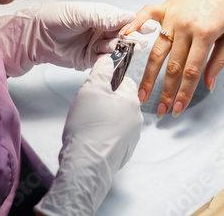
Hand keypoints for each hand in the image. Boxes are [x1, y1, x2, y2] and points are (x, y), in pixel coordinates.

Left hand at [0, 2, 153, 76]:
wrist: (32, 38)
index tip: (147, 27)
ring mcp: (97, 46)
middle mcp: (102, 30)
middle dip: (131, 39)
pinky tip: (114, 61)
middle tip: (138, 43)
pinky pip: (105, 62)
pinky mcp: (90, 60)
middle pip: (123, 36)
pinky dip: (110, 62)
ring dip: (120, 50)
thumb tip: (129, 16)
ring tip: (122, 50)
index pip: (124, 20)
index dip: (135, 24)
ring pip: (116, 50)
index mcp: (102, 15)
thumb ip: (103, 17)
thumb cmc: (53, 18)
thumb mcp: (79, 14)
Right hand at [34, 55, 142, 214]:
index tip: (94, 90)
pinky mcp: (123, 152)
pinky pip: (113, 137)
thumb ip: (102, 70)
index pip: (124, 82)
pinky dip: (103, 136)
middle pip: (119, 101)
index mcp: (132, 101)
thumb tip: (108, 60)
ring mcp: (132, 137)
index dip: (106, 83)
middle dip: (103, 102)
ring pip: (116, 119)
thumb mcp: (92, 88)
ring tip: (87, 125)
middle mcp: (137, 119)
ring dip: (103, 119)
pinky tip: (91, 138)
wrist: (86, 163)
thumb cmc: (88, 125)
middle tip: (87, 109)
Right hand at [120, 0, 223, 116]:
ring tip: (141, 94)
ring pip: (157, 51)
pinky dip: (132, 26)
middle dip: (166, 92)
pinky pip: (144, 16)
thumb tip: (208, 86)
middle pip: (172, 66)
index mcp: (205, 34)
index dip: (184, 93)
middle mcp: (185, 26)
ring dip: (148, 75)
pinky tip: (122, 39)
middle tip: (161, 110)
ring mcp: (172, 16)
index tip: (178, 109)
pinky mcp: (164, 7)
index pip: (191, 71)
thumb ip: (218, 61)